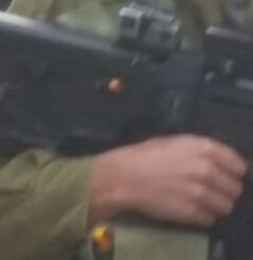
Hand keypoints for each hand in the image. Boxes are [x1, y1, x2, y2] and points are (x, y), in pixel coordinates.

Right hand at [89, 135, 246, 227]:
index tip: (224, 176)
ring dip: (216, 206)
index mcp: (204, 148)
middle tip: (210, 191)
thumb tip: (219, 162)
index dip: (232, 172)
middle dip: (225, 190)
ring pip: (227, 206)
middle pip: (235, 188)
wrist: (121, 177)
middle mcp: (207, 170)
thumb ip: (199, 150)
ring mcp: (201, 193)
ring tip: (200, 202)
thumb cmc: (143, 155)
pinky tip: (189, 209)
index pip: (239, 166)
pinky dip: (203, 217)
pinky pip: (211, 219)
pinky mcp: (193, 212)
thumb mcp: (173, 142)